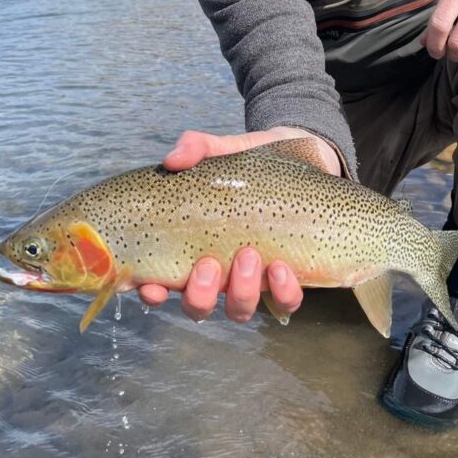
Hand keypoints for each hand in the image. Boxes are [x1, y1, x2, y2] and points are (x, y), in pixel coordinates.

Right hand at [137, 126, 338, 318]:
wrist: (305, 158)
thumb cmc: (253, 161)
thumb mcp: (223, 149)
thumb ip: (197, 148)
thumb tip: (173, 160)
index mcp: (194, 245)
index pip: (162, 281)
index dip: (152, 292)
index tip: (152, 286)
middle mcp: (219, 270)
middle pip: (197, 305)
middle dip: (199, 294)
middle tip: (208, 263)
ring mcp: (253, 277)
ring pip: (238, 309)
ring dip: (240, 292)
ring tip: (249, 256)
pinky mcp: (288, 277)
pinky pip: (284, 302)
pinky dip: (282, 292)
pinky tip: (281, 267)